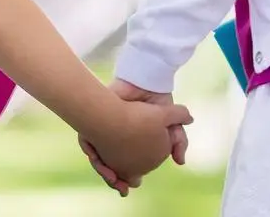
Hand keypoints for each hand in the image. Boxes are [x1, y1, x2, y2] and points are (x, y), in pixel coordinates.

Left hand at [79, 79, 191, 195]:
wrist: (146, 81)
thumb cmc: (158, 101)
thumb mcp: (171, 124)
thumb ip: (178, 141)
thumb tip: (181, 163)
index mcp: (132, 143)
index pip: (124, 168)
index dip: (125, 179)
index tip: (128, 187)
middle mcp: (115, 139)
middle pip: (107, 166)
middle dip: (112, 178)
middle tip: (120, 186)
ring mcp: (103, 131)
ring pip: (97, 157)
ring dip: (102, 169)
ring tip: (112, 177)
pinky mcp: (95, 120)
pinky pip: (88, 142)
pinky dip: (92, 152)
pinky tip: (99, 159)